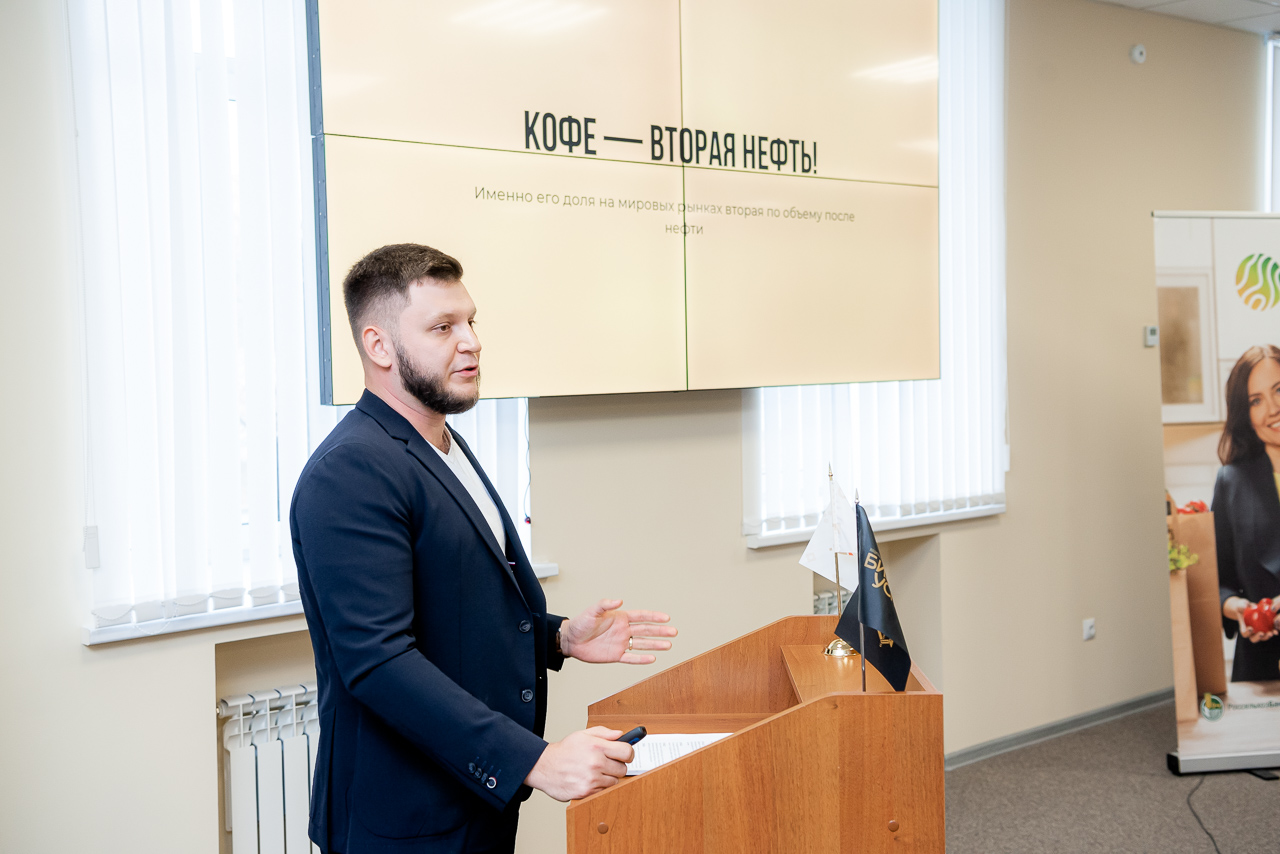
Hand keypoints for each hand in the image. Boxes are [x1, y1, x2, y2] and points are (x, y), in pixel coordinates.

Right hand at [524, 727, 633, 801]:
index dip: (628, 753)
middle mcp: (595, 763)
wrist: (544, 767)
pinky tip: (588, 779)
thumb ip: (604, 733)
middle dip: (617, 766)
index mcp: (596, 746)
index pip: (627, 752)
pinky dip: (598, 787)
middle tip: (606, 763)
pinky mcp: (586, 792)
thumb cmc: (564, 751)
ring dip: (607, 778)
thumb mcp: (582, 735)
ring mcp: (591, 779)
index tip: (625, 755)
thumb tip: (620, 735)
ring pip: (614, 782)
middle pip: (623, 769)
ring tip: (594, 771)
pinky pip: (603, 791)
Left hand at [560, 599, 676, 663]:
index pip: (641, 616)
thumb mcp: (592, 611)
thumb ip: (605, 605)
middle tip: (674, 632)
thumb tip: (619, 600)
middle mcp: (623, 630)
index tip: (666, 617)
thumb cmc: (581, 623)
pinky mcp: (616, 655)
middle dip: (660, 631)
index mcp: (620, 618)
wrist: (571, 640)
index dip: (654, 616)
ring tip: (669, 645)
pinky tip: (652, 658)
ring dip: (655, 644)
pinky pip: (631, 657)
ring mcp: (621, 643)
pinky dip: (641, 659)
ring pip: (642, 644)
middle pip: (646, 630)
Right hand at [1224, 596, 1278, 643]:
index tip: (1250, 628)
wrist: (1247, 607)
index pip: (1244, 633)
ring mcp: (1258, 631)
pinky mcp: (1265, 629)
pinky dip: (1272, 632)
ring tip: (1271, 633)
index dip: (1247, 633)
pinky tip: (1276, 631)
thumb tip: (1250, 607)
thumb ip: (1243, 606)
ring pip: (1262, 638)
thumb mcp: (1241, 604)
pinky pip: (1269, 633)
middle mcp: (1251, 632)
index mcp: (1244, 627)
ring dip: (1266, 637)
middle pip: (1253, 639)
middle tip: (1261, 633)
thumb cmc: (1242, 606)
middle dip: (1258, 637)